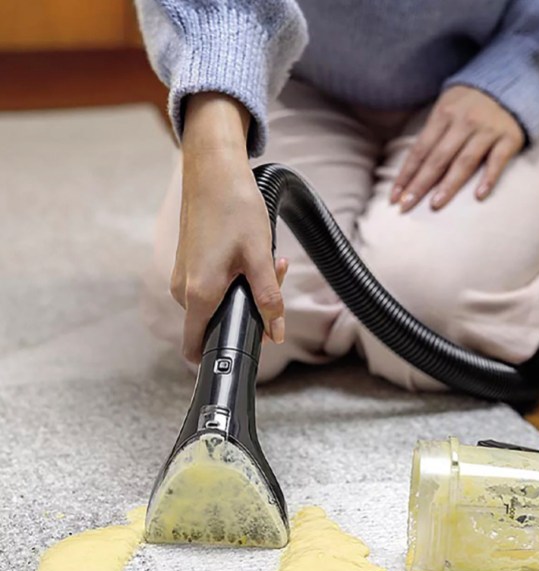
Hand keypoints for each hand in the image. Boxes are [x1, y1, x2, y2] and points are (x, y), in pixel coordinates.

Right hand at [171, 93, 287, 363]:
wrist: (212, 170)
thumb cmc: (234, 208)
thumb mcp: (259, 256)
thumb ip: (268, 299)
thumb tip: (275, 333)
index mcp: (198, 293)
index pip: (196, 347)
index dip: (221, 353)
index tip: (250, 346)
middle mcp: (183, 289)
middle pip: (218, 321)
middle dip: (252, 309)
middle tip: (276, 280)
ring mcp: (183, 276)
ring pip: (219, 300)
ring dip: (248, 289)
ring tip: (271, 259)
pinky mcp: (188, 264)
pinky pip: (213, 284)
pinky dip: (236, 276)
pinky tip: (254, 253)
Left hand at [391, 85, 523, 211]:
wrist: (511, 82)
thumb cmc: (471, 102)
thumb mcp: (446, 106)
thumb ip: (433, 133)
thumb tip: (412, 167)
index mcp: (444, 114)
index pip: (420, 150)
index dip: (406, 174)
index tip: (394, 197)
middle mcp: (464, 123)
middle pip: (438, 159)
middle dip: (420, 184)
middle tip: (407, 206)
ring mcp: (487, 131)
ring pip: (465, 162)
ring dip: (448, 185)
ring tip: (435, 204)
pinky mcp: (509, 138)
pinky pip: (497, 161)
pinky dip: (489, 178)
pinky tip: (479, 196)